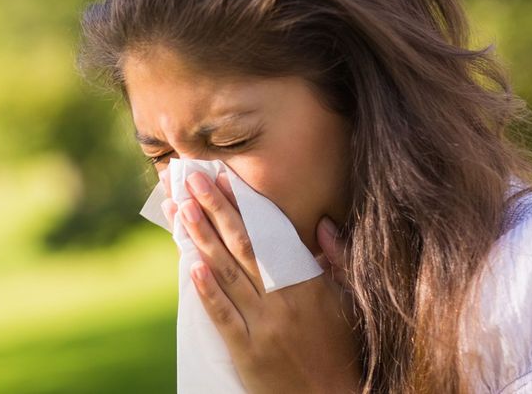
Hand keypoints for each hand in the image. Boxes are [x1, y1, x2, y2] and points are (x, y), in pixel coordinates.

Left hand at [158, 168, 361, 393]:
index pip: (270, 235)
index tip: (223, 179)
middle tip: (190, 180)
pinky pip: (224, 317)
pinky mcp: (248, 352)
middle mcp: (284, 300)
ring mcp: (264, 326)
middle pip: (242, 246)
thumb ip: (338, 260)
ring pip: (227, 274)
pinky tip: (191, 267)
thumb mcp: (348, 301)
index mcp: (308, 283)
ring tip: (182, 209)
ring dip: (201, 239)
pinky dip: (207, 292)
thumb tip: (323, 225)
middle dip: (214, 209)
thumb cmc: (341, 349)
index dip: (244, 206)